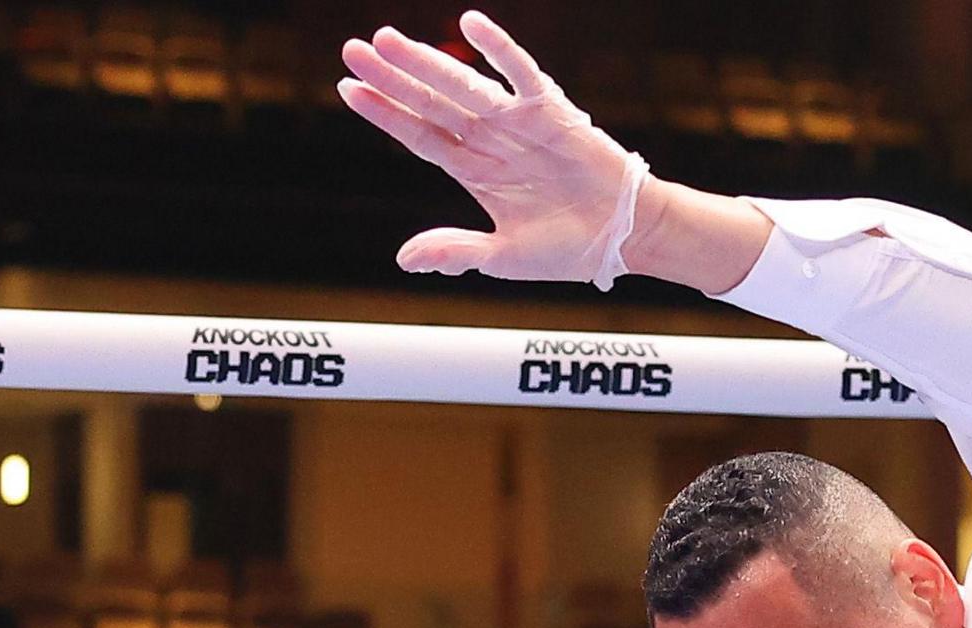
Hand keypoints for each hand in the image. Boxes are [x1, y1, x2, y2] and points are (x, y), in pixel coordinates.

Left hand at [338, 14, 647, 285]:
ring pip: (462, 84)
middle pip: (429, 102)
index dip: (383, 112)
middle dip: (390, 76)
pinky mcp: (551, 110)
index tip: (347, 88)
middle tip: (353, 49)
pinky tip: (470, 24)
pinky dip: (498, 48)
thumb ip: (455, 250)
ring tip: (388, 39)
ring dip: (426, 61)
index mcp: (473, 170)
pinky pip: (520, 73)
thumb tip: (404, 259)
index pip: (417, 134)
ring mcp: (516, 121)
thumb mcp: (503, 257)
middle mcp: (488, 139)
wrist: (624, 238)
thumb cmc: (568, 248)